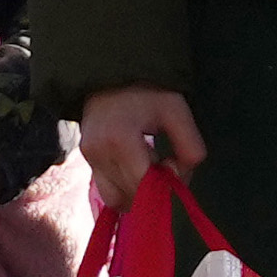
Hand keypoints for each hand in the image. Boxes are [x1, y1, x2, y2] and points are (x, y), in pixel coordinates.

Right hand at [78, 88, 206, 211]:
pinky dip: (126, 188)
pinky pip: (107, 190)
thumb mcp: (176, 112)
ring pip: (115, 199)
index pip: (142, 182)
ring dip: (138, 193)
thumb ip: (189, 146)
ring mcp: (89, 158)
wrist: (111, 78)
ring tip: (150, 168)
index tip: (174, 165)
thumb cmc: (148, 93)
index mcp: (120, 138)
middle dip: (153, 190)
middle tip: (165, 165)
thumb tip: (181, 179)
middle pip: (129, 195)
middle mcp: (98, 152)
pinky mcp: (87, 161)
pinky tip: (138, 169)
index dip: (164, 184)